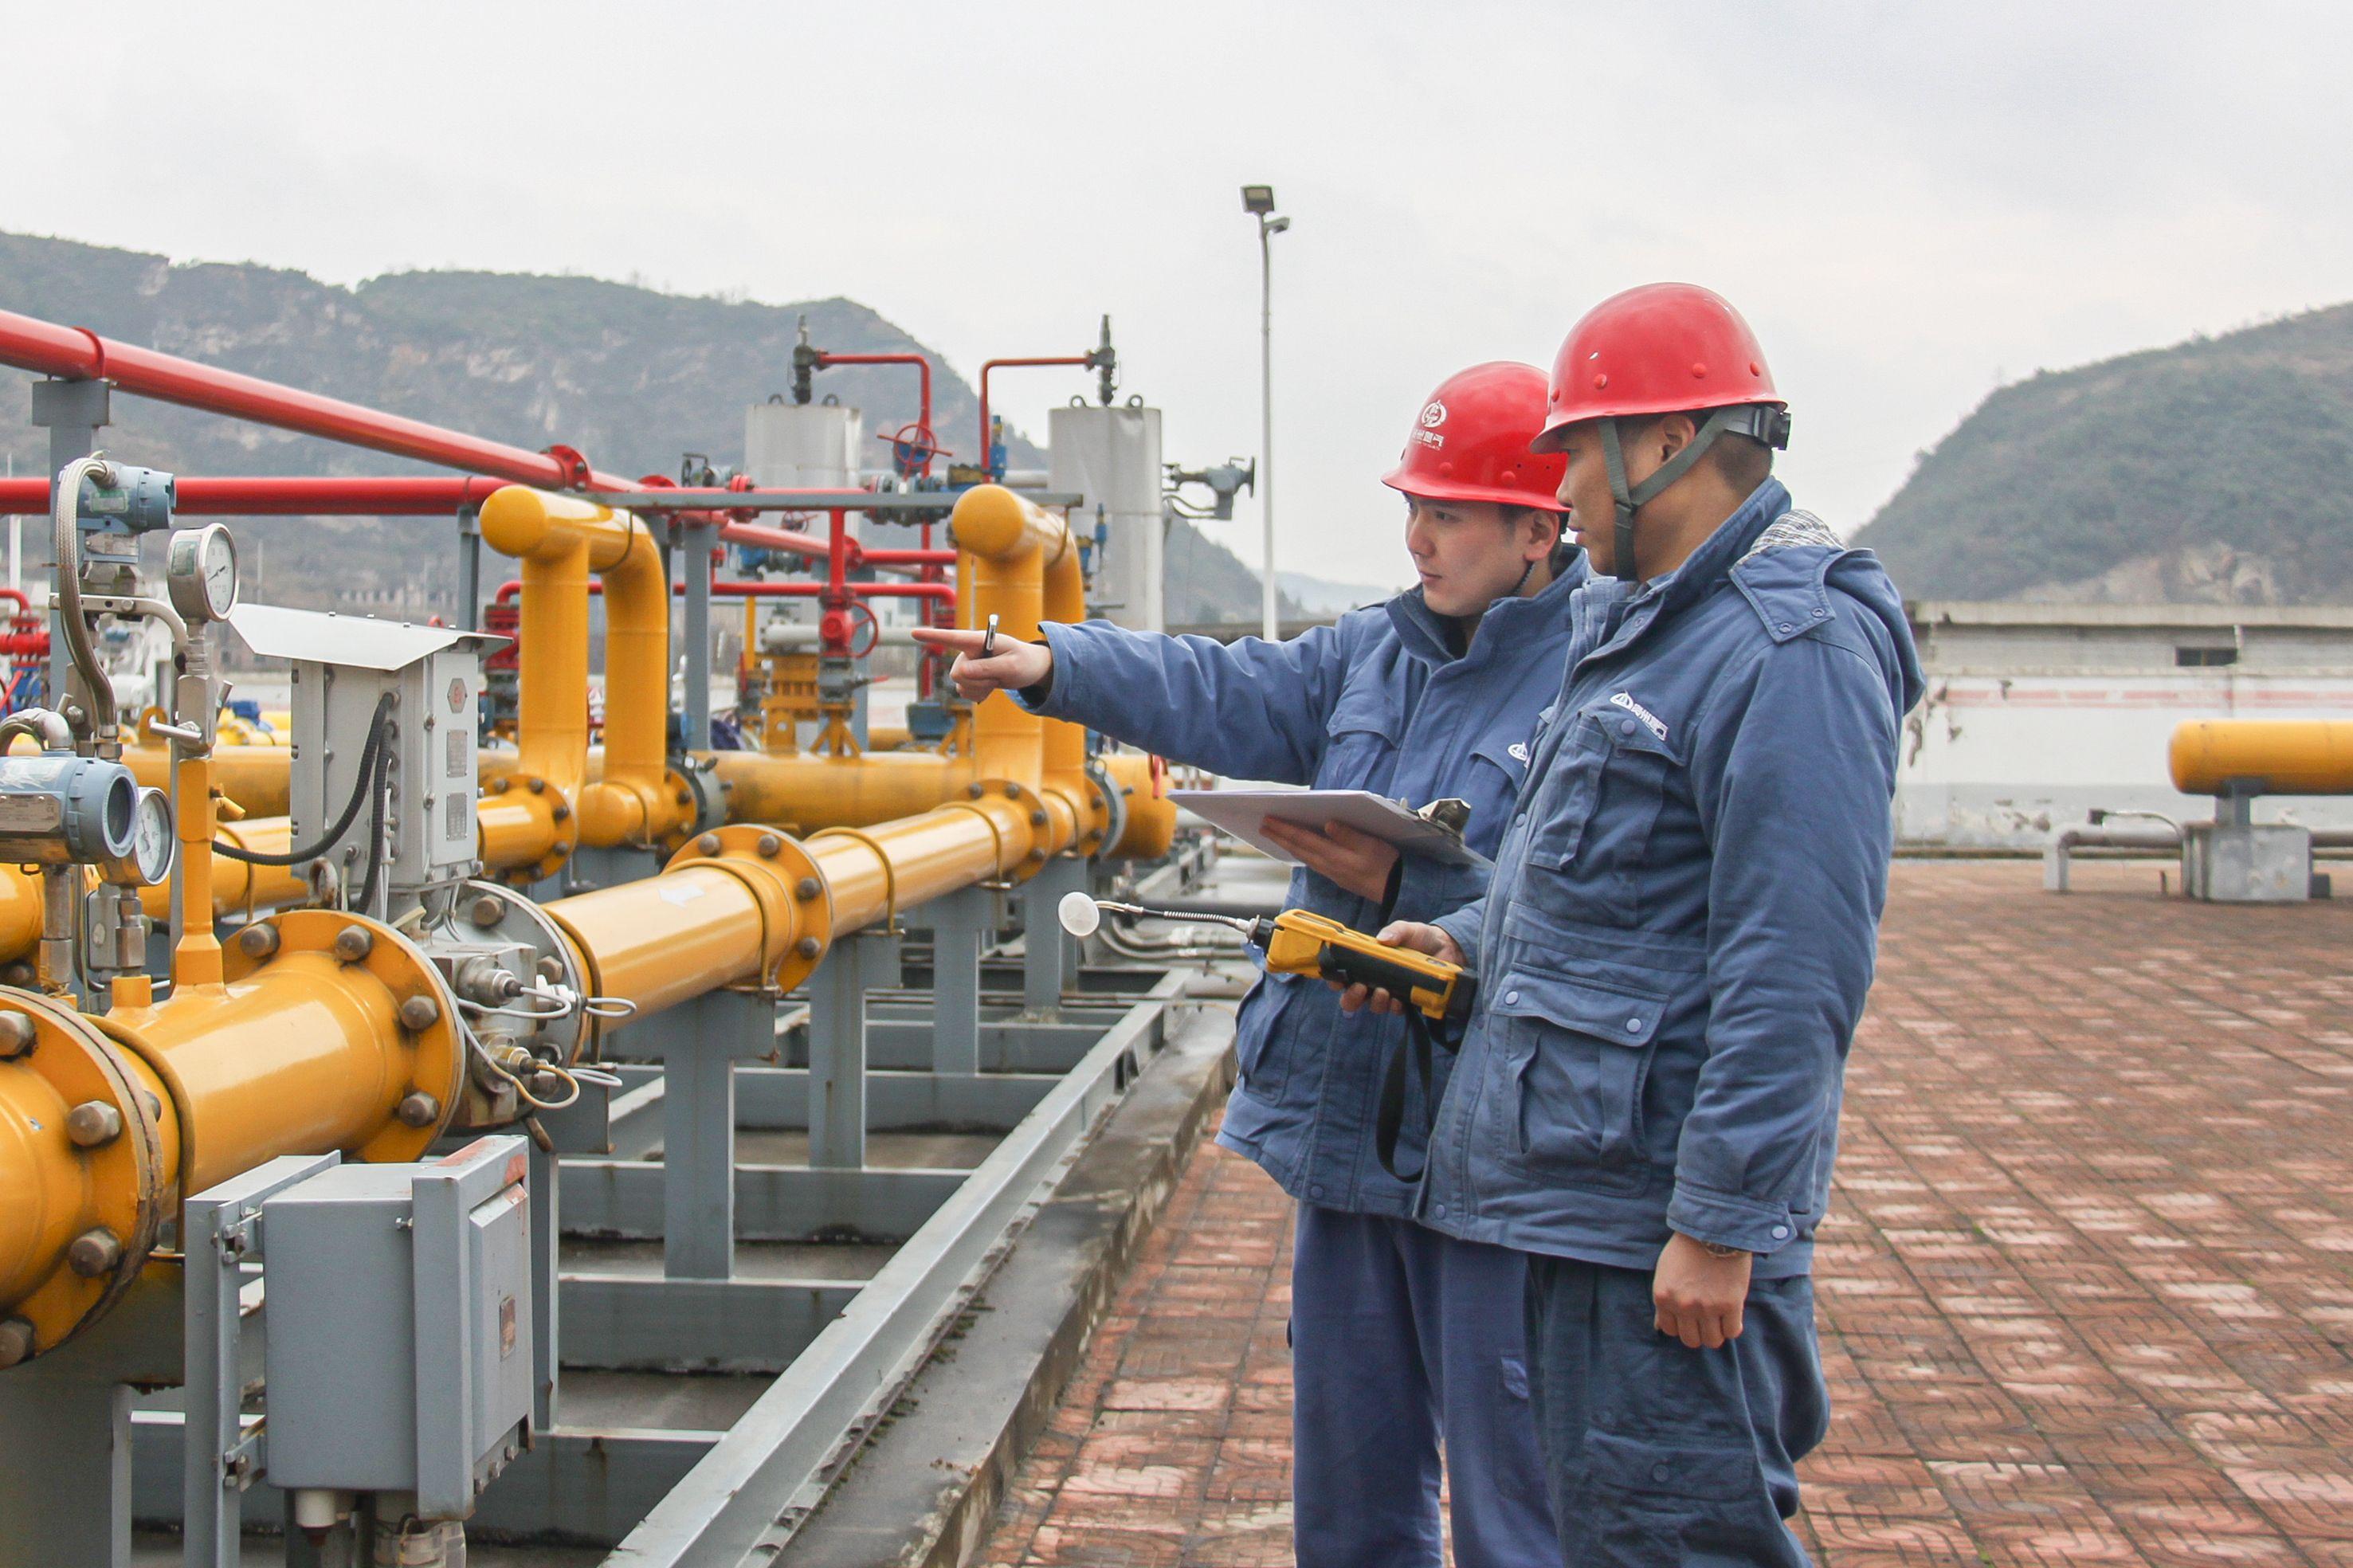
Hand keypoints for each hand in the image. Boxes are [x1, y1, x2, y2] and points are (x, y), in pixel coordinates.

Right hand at [909, 626, 1053, 702]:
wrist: (1030, 670)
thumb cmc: (1024, 662)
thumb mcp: (1012, 666)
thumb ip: (987, 668)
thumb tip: (960, 673)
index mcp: (980, 640)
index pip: (953, 638)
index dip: (933, 636)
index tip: (913, 633)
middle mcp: (969, 651)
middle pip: (958, 672)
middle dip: (978, 681)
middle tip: (998, 677)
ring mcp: (967, 665)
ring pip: (960, 685)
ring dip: (980, 688)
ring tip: (996, 680)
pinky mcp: (969, 678)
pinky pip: (964, 692)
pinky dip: (979, 694)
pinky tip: (990, 686)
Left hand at [1260, 818, 1398, 902]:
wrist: (1396, 889)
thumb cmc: (1386, 864)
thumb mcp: (1371, 845)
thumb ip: (1349, 835)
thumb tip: (1328, 824)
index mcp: (1335, 855)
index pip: (1303, 839)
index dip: (1284, 829)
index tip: (1268, 820)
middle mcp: (1329, 866)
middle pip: (1298, 849)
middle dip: (1279, 837)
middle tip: (1262, 826)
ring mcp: (1332, 873)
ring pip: (1303, 857)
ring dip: (1287, 845)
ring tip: (1275, 836)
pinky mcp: (1337, 876)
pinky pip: (1312, 863)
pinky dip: (1300, 853)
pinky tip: (1298, 850)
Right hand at [1333, 922, 1462, 1014]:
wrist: (1448, 948)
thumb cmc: (1421, 937)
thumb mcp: (1407, 929)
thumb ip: (1396, 931)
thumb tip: (1383, 940)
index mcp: (1368, 962)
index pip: (1344, 974)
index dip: (1336, 979)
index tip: (1336, 980)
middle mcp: (1375, 980)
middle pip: (1352, 998)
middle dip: (1351, 998)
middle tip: (1359, 988)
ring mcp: (1390, 992)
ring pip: (1373, 1006)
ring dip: (1374, 1002)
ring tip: (1383, 992)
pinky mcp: (1407, 1000)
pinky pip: (1395, 1010)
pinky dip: (1394, 1007)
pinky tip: (1398, 1001)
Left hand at [1652, 1232, 1751, 1348]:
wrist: (1714, 1228)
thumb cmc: (1687, 1247)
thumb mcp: (1665, 1272)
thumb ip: (1664, 1300)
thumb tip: (1660, 1327)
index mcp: (1663, 1297)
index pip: (1670, 1330)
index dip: (1681, 1326)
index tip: (1689, 1318)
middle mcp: (1683, 1306)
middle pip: (1691, 1340)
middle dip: (1698, 1332)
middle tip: (1706, 1321)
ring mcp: (1707, 1307)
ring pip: (1712, 1340)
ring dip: (1716, 1333)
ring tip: (1720, 1320)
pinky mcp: (1730, 1305)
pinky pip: (1732, 1331)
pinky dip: (1733, 1326)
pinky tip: (1732, 1315)